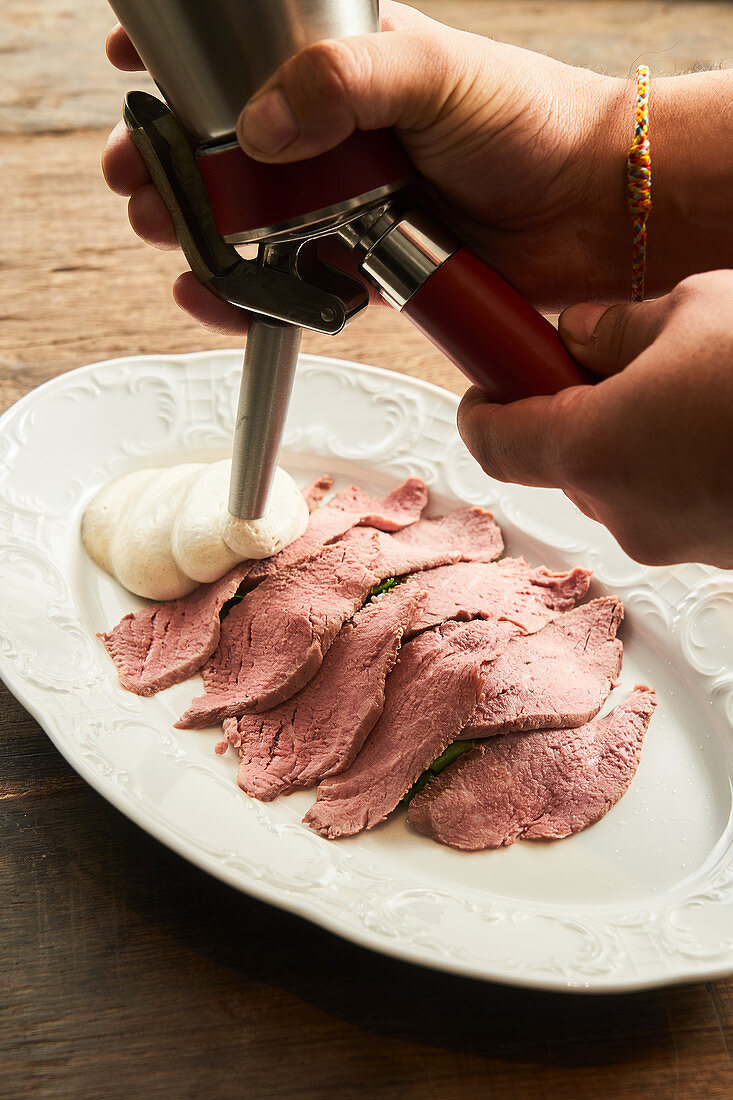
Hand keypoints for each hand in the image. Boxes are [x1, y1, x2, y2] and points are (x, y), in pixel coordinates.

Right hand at [102, 2, 630, 333]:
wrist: (588, 209)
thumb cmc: (528, 119)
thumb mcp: (433, 71)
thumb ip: (344, 82)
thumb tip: (259, 125)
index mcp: (346, 68)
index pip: (245, 53)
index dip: (183, 61)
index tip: (131, 69)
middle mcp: (337, 135)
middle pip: (228, 147)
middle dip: (173, 161)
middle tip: (139, 175)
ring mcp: (346, 202)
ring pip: (252, 219)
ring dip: (200, 229)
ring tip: (167, 229)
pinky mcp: (364, 264)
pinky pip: (295, 282)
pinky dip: (252, 295)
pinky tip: (215, 291)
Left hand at [458, 270, 732, 567]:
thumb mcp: (695, 311)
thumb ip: (616, 327)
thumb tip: (578, 334)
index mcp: (592, 448)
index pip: (491, 440)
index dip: (481, 403)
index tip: (489, 373)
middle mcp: (620, 510)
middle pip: (559, 460)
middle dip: (573, 408)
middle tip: (611, 357)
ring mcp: (671, 541)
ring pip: (618, 481)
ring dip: (632, 435)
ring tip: (693, 385)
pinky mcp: (716, 553)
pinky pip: (669, 500)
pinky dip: (674, 463)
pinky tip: (723, 422)